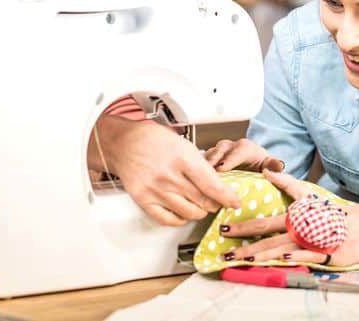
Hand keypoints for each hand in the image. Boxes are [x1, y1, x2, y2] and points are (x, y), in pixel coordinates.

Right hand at [93, 115, 241, 225]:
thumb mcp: (181, 143)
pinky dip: (180, 219)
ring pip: (188, 212)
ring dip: (199, 212)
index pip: (211, 184)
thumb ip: (199, 163)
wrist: (123, 142)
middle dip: (215, 204)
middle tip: (219, 202)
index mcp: (181, 157)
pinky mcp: (143, 199)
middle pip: (202, 200)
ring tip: (202, 206)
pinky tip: (183, 213)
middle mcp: (168, 175)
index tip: (235, 201)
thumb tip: (216, 182)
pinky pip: (168, 219)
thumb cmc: (151, 139)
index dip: (227, 196)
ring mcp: (155, 189)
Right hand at [203, 138, 284, 172]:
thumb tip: (279, 166)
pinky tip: (192, 181)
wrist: (252, 163)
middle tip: (206, 175)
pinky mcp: (206, 160)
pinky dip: (195, 171)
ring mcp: (215, 152)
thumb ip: (274, 165)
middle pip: (218, 152)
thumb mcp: (269, 164)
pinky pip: (198, 163)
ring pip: (206, 156)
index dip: (228, 160)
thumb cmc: (259, 164)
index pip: (236, 151)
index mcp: (243, 147)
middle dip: (212, 162)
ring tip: (197, 179)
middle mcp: (228, 147)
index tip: (221, 168)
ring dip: (201, 167)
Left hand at [220, 169, 358, 266]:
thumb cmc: (331, 213)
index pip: (262, 223)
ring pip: (282, 249)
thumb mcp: (307, 195)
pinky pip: (307, 256)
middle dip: (246, 246)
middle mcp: (298, 230)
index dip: (242, 226)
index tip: (224, 229)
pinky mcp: (324, 254)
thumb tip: (268, 171)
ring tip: (245, 259)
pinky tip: (282, 259)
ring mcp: (310, 243)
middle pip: (268, 238)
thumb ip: (287, 184)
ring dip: (262, 255)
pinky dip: (295, 256)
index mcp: (292, 218)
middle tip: (226, 252)